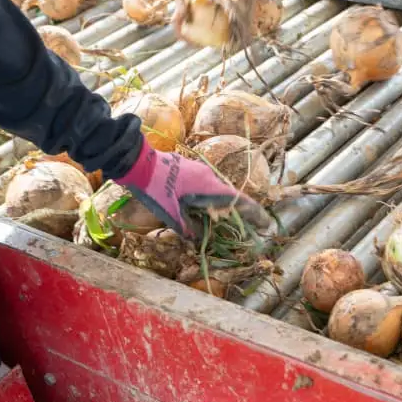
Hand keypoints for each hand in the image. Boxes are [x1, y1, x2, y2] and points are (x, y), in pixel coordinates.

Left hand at [117, 141, 272, 237]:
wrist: (135, 161)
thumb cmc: (154, 187)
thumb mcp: (169, 212)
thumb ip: (185, 227)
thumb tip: (196, 240)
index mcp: (207, 186)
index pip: (238, 200)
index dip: (254, 213)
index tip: (266, 224)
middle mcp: (208, 176)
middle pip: (229, 195)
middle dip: (240, 211)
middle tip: (251, 226)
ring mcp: (198, 170)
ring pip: (216, 190)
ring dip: (222, 205)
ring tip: (227, 220)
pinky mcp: (188, 169)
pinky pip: (205, 185)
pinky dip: (209, 198)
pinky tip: (202, 207)